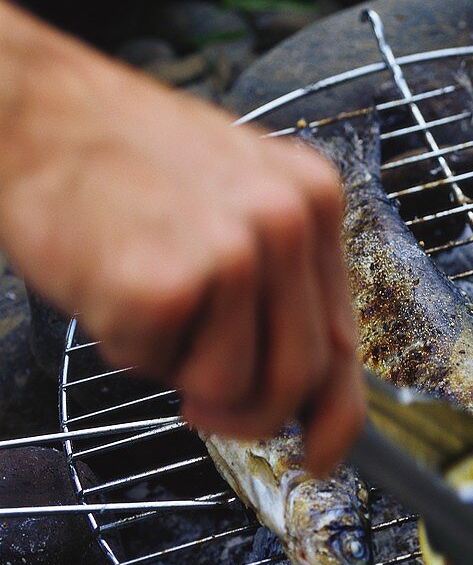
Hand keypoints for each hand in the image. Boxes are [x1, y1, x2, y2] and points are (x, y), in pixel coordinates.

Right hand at [0, 0, 362, 472]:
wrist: (31, 109)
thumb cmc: (125, 159)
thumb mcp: (234, 199)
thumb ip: (277, 283)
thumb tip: (301, 388)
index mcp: (314, 201)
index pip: (347, 339)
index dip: (336, 414)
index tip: (322, 455)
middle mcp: (288, 221)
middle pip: (299, 376)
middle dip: (248, 412)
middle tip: (200, 399)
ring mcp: (233, 249)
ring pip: (232, 386)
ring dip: (178, 368)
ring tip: (147, 301)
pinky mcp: (167, 278)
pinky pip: (155, 366)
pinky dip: (124, 344)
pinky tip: (110, 282)